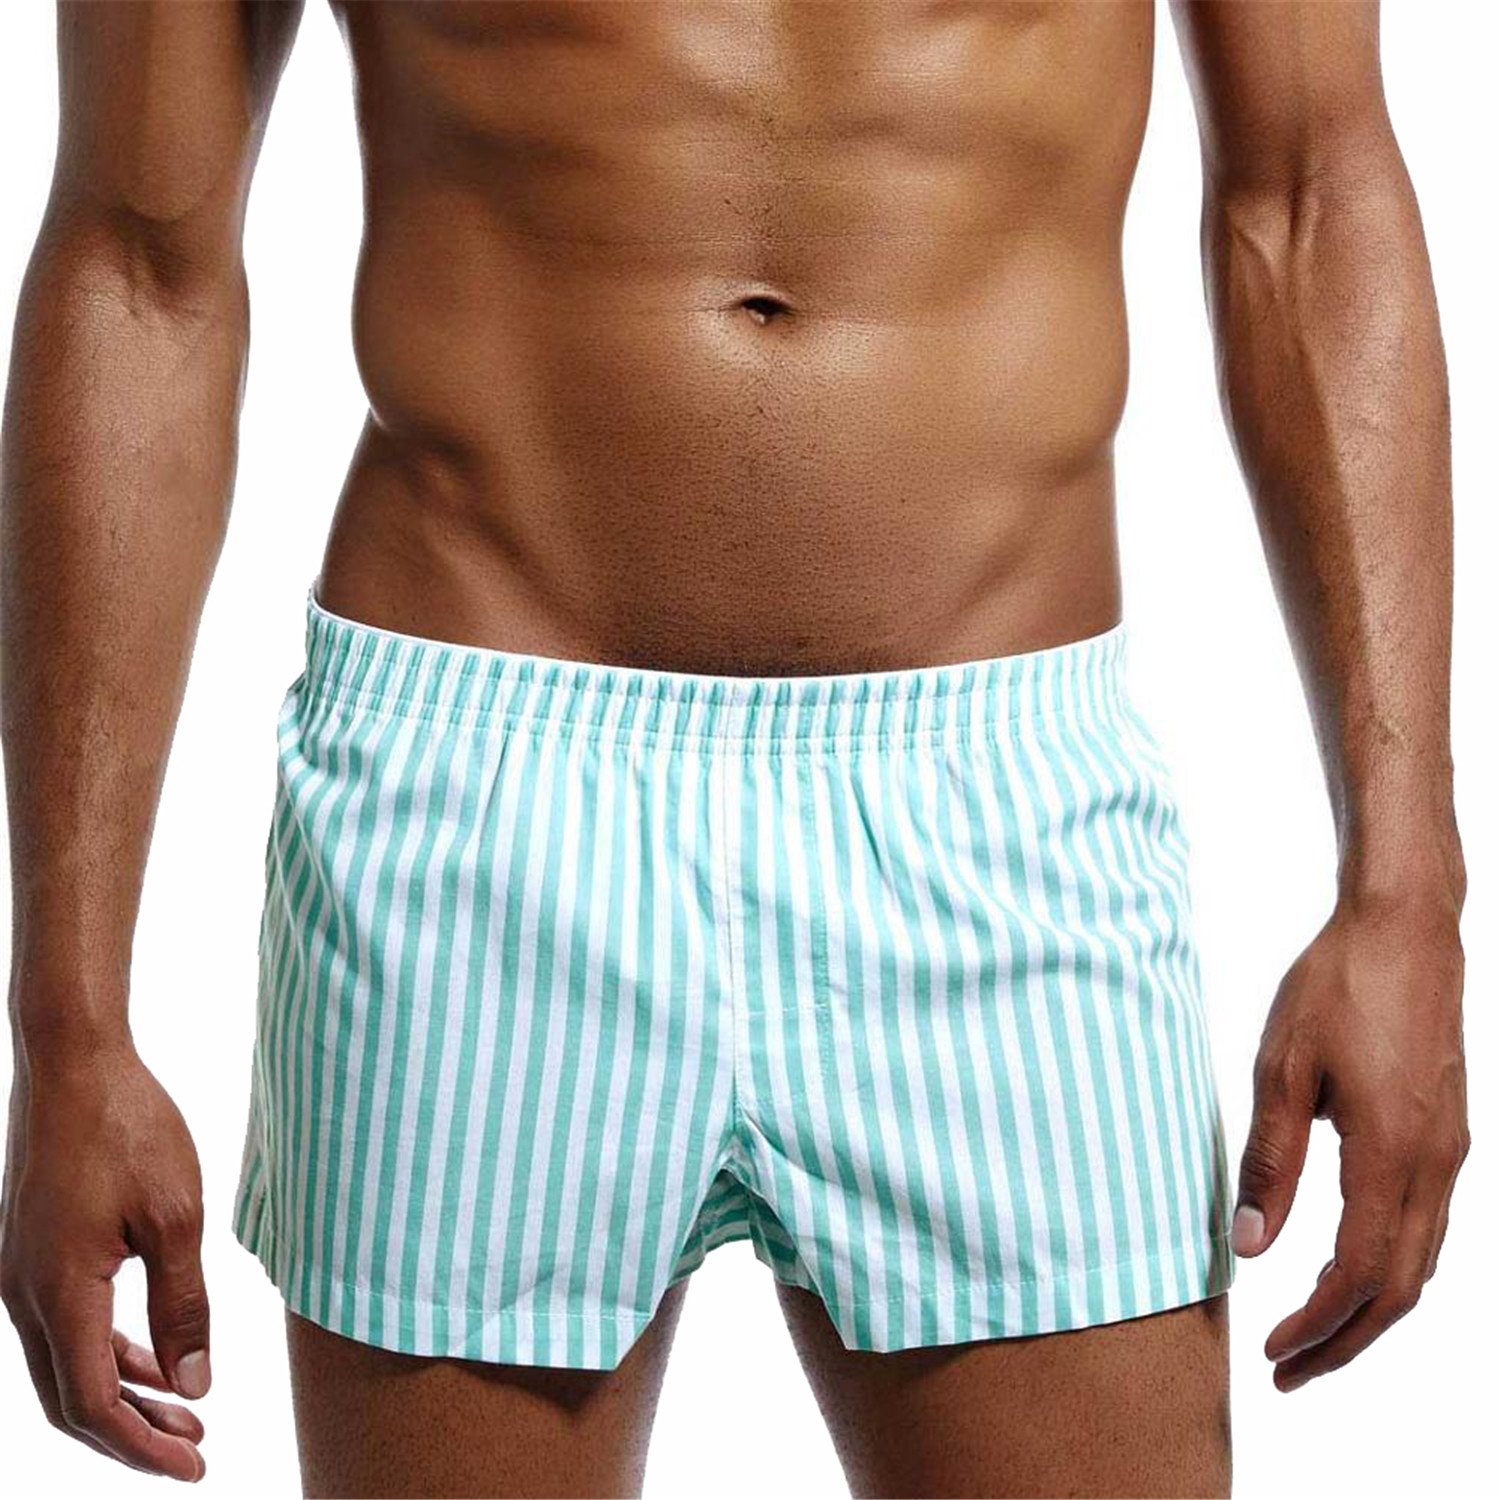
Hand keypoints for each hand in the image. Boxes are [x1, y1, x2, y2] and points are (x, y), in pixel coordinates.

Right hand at [1, 1032, 209, 1480]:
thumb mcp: (176, 1218)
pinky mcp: (32, 1251)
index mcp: (59, 1294)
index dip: (143, 1446)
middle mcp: (25, 1295)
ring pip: (67, 1365)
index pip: (94, 1406)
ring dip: (123, 1394)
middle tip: (196, 1447)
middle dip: (132, 1433)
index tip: (195, 1464)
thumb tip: (194, 1383)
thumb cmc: (129, 1127)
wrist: (74, 1063)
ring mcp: (21, 1274)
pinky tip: (151, 1355)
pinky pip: (66, 1327)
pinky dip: (109, 1352)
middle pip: (72, 1400)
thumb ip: (183, 1305)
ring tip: (185, 1409)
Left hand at [1231, 891, 1467, 1390]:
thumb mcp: (1281, 1070)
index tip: (1274, 1351)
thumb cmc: (1338, 986)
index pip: (1360, 1274)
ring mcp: (1451, 1149)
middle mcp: (1436, 1164)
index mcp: (1393, 1154)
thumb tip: (1249, 1245)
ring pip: (1423, 1262)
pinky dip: (1393, 1266)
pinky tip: (1353, 1266)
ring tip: (1317, 1333)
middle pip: (1402, 1288)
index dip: (1318, 1324)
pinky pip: (1429, 1224)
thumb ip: (1269, 1163)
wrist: (1404, 927)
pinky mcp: (1449, 1130)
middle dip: (1347, 1339)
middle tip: (1291, 1369)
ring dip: (1372, 1308)